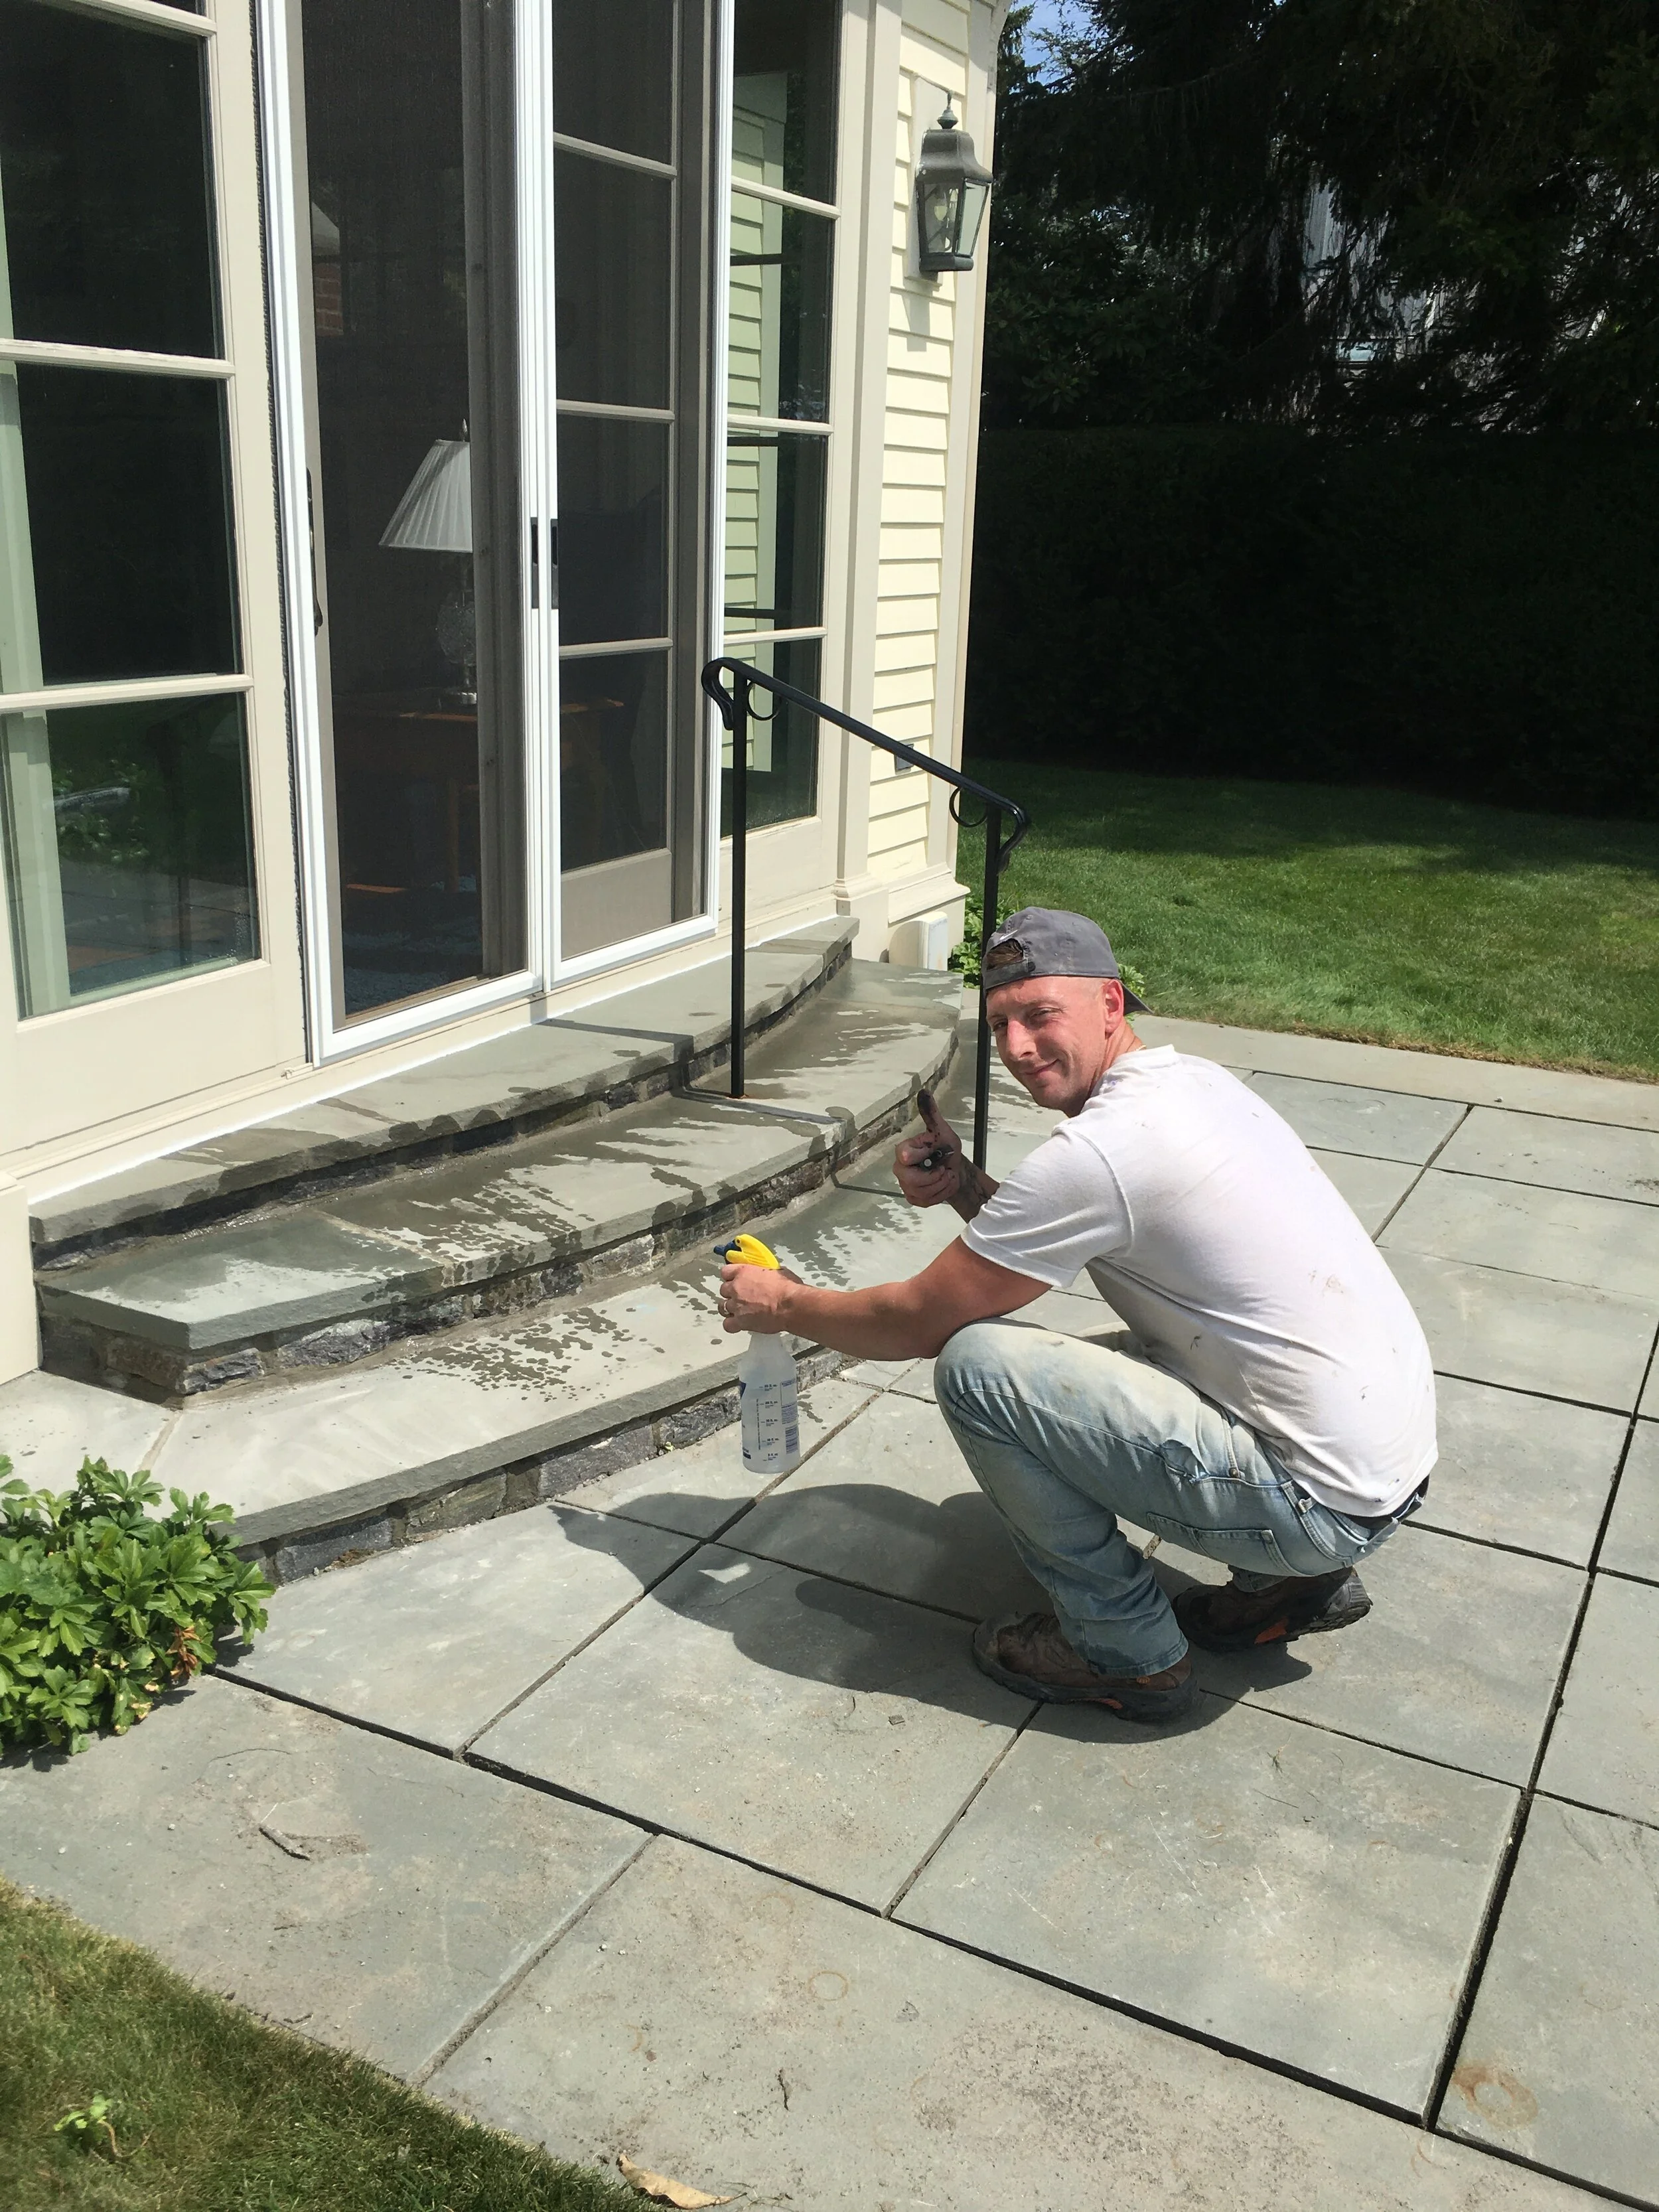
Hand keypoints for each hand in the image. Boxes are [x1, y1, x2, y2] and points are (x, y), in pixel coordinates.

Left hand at [717, 1261, 802, 1334]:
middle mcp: (736, 1287)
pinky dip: (731, 1325)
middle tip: (742, 1297)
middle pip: (723, 1290)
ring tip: (739, 1311)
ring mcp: (736, 1305)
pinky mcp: (740, 1321)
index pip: (726, 1272)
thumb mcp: (777, 1272)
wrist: (790, 1306)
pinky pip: (727, 1324)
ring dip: (729, 1308)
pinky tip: (739, 1324)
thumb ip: (766, 1273)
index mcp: (744, 1272)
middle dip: (731, 1293)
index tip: (735, 1279)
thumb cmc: (787, 1288)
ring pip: (722, 1307)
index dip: (730, 1276)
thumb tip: (768, 1275)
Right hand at [893, 1088, 961, 1208]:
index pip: (905, 1155)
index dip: (923, 1157)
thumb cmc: (947, 1149)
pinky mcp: (913, 1198)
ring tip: (947, 1176)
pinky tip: (944, 1185)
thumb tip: (923, 1092)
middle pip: (911, 1180)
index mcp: (904, 1150)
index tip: (935, 1153)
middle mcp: (900, 1168)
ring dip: (941, 1185)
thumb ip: (931, 1114)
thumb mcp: (943, 1131)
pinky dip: (940, 1195)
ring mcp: (905, 1185)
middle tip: (944, 1170)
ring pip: (921, 1192)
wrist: (956, 1170)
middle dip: (934, 1177)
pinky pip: (925, 1201)